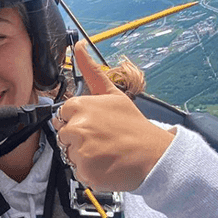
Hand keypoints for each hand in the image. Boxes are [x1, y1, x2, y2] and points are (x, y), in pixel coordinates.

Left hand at [52, 40, 174, 191]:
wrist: (154, 156)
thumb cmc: (133, 126)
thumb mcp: (113, 94)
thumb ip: (91, 71)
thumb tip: (78, 45)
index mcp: (79, 106)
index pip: (63, 116)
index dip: (79, 121)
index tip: (97, 125)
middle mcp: (77, 127)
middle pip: (64, 135)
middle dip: (79, 139)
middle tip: (103, 139)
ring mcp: (80, 151)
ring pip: (70, 155)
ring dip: (84, 156)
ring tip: (106, 151)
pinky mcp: (85, 172)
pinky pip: (78, 172)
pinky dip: (91, 171)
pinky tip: (107, 164)